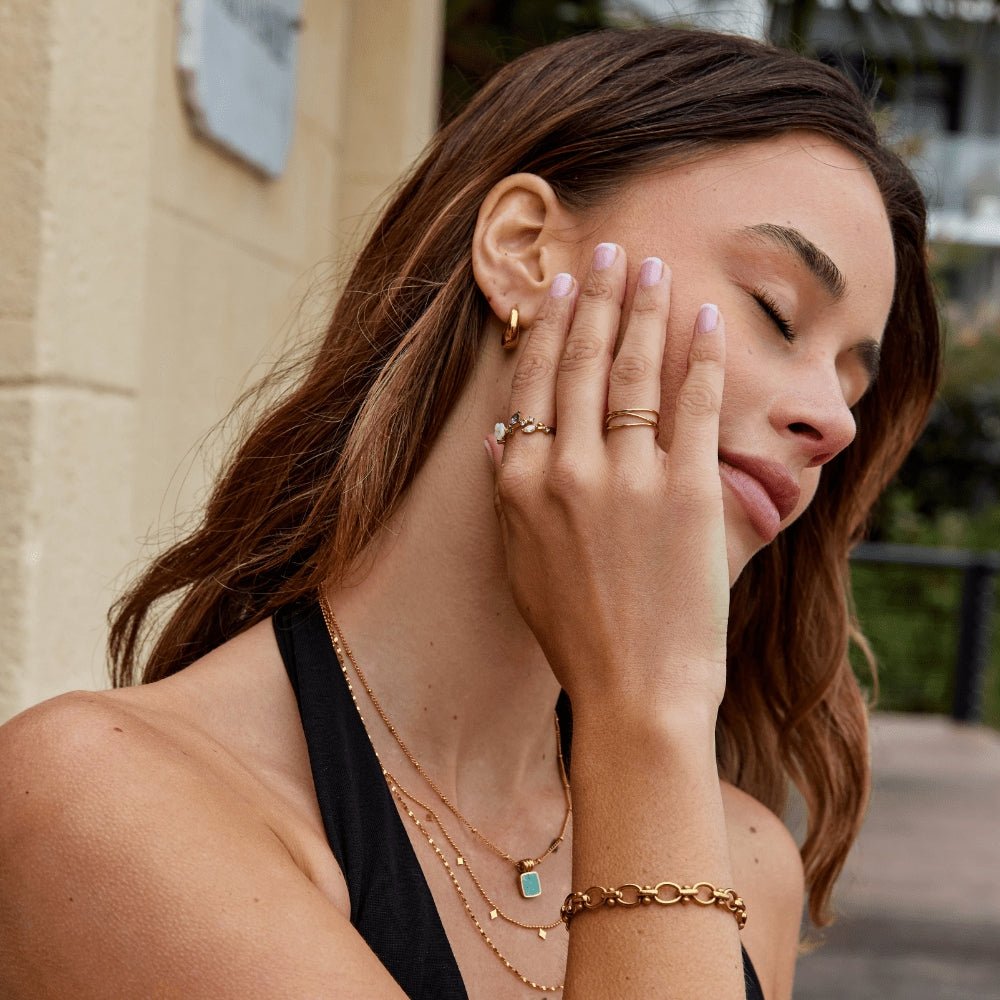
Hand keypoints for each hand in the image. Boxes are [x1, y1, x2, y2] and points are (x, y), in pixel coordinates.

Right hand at [488, 244, 729, 719]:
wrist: (635, 689)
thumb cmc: (574, 633)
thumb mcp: (519, 563)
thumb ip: (509, 495)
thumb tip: (499, 438)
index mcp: (521, 483)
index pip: (533, 382)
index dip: (549, 326)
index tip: (562, 285)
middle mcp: (567, 468)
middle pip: (582, 362)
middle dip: (598, 297)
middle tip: (611, 250)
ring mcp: (628, 477)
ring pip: (634, 371)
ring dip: (645, 310)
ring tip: (653, 268)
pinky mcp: (687, 491)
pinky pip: (695, 406)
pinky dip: (701, 357)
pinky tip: (705, 318)